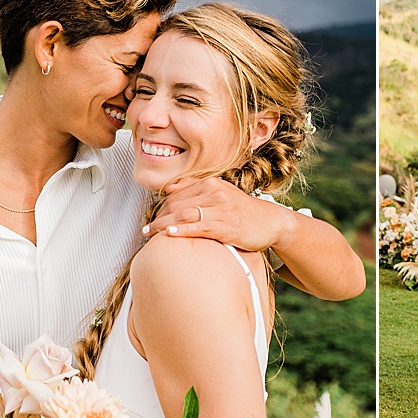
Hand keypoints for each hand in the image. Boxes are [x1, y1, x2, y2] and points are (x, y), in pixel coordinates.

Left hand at [146, 177, 291, 251]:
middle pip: (176, 205)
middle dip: (158, 218)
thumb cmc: (244, 211)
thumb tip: (169, 189)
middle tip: (146, 230)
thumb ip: (196, 189)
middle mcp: (215, 192)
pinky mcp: (227, 225)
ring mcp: (221, 208)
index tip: (151, 221)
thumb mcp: (221, 193)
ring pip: (183, 215)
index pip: (176, 195)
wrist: (271, 222)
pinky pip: (199, 226)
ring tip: (150, 234)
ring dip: (163, 225)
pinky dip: (182, 230)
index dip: (160, 209)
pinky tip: (169, 234)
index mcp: (211, 183)